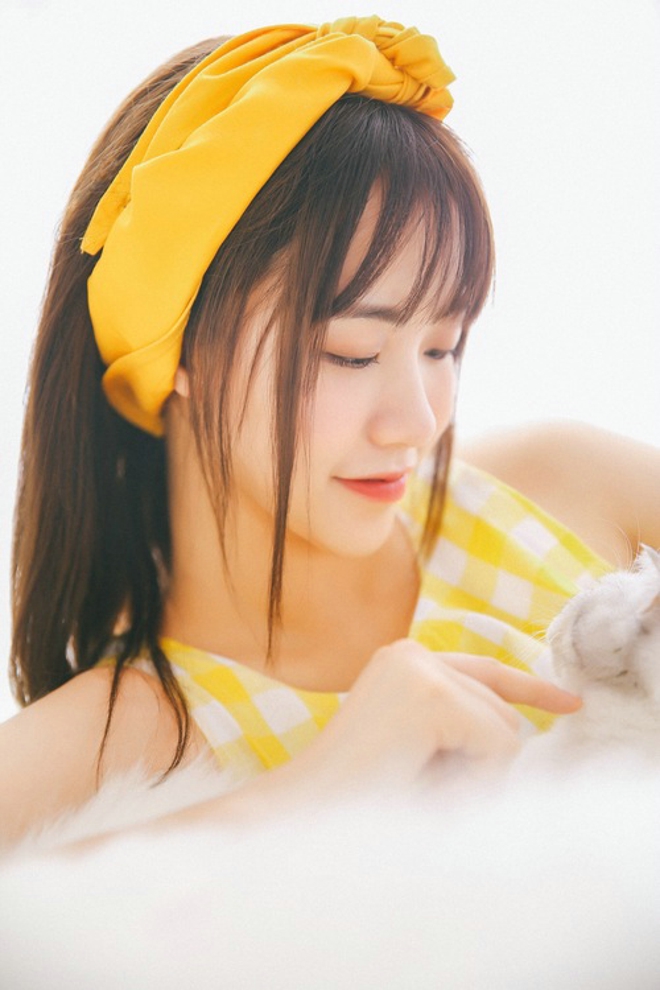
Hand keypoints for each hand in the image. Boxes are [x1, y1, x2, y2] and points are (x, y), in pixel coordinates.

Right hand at [293, 639, 581, 795]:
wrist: (306, 813)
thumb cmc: (358, 793)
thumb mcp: (416, 746)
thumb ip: (459, 726)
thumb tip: (516, 733)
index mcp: (405, 662)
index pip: (486, 672)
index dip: (532, 690)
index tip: (570, 703)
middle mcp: (413, 653)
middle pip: (501, 713)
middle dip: (479, 764)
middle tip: (417, 782)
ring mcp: (422, 669)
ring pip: (503, 732)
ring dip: (472, 775)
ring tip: (414, 782)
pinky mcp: (432, 695)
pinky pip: (495, 747)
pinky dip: (472, 780)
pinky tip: (423, 780)